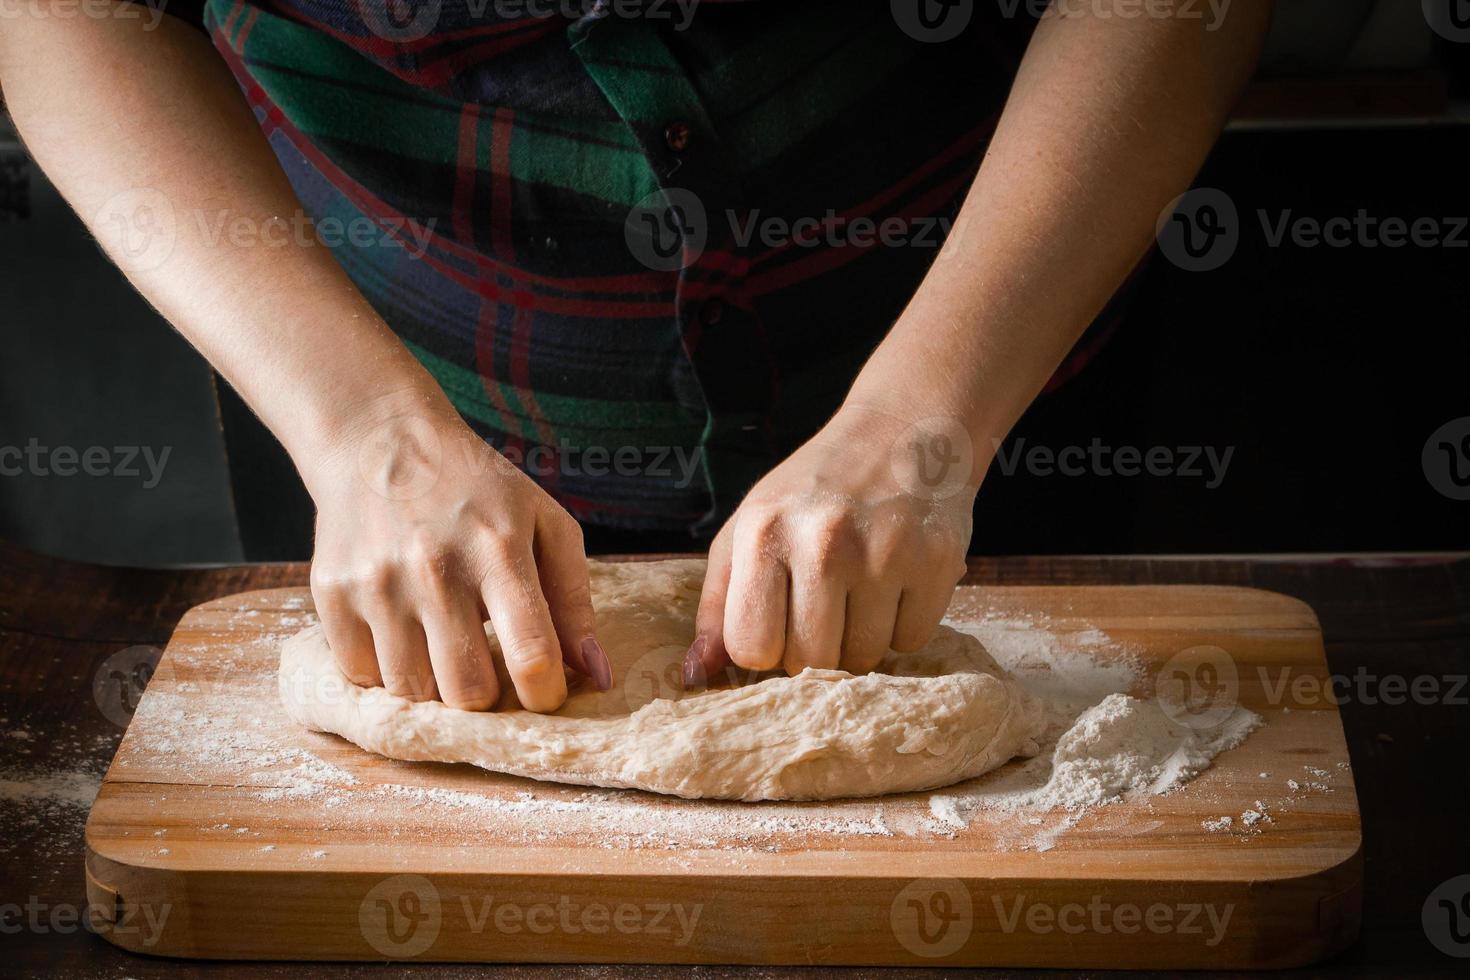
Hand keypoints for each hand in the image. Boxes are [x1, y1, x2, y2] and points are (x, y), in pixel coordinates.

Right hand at [305, 403, 611, 711]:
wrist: (381, 441)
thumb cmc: (478, 491)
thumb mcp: (545, 524)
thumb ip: (575, 601)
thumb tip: (597, 675)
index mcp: (500, 550)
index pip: (532, 654)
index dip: (546, 695)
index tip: (546, 696)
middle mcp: (436, 569)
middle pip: (468, 691)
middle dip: (489, 698)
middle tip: (491, 673)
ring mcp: (378, 583)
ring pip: (414, 692)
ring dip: (436, 686)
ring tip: (446, 648)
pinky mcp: (333, 594)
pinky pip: (363, 676)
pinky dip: (387, 671)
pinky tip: (403, 635)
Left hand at [684, 406, 979, 685]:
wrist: (904, 431)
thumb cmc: (814, 490)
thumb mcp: (750, 526)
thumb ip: (718, 602)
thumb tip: (698, 673)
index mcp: (765, 531)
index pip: (752, 647)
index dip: (765, 648)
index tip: (778, 624)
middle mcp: (824, 541)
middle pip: (810, 662)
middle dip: (814, 649)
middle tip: (824, 607)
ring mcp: (886, 551)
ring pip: (865, 658)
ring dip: (861, 639)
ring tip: (861, 590)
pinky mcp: (938, 560)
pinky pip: (912, 641)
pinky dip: (904, 624)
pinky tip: (898, 581)